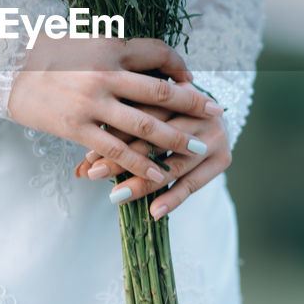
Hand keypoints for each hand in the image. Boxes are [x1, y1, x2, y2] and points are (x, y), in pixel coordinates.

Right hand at [6, 34, 223, 183]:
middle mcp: (105, 73)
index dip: (180, 67)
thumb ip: (116, 53)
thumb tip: (150, 66)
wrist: (4, 72)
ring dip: (176, 140)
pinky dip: (142, 164)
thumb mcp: (85, 42)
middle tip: (216, 114)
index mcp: (110, 46)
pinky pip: (118, 150)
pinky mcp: (77, 128)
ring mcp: (92, 103)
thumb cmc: (46, 55)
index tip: (193, 83)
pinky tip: (160, 174)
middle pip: (161, 92)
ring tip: (199, 151)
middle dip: (193, 105)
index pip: (158, 52)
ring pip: (145, 126)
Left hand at [74, 83, 230, 219]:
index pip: (142, 113)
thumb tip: (80, 168)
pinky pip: (195, 183)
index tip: (88, 154)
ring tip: (116, 196)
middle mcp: (199, 112)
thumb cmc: (166, 112)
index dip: (114, 134)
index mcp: (179, 91)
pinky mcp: (224, 158)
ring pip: (172, 163)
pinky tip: (154, 212)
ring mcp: (215, 135)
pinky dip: (173, 198)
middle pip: (156, 138)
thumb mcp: (146, 108)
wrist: (212, 113)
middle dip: (123, 158)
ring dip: (143, 182)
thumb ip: (119, 128)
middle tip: (94, 173)